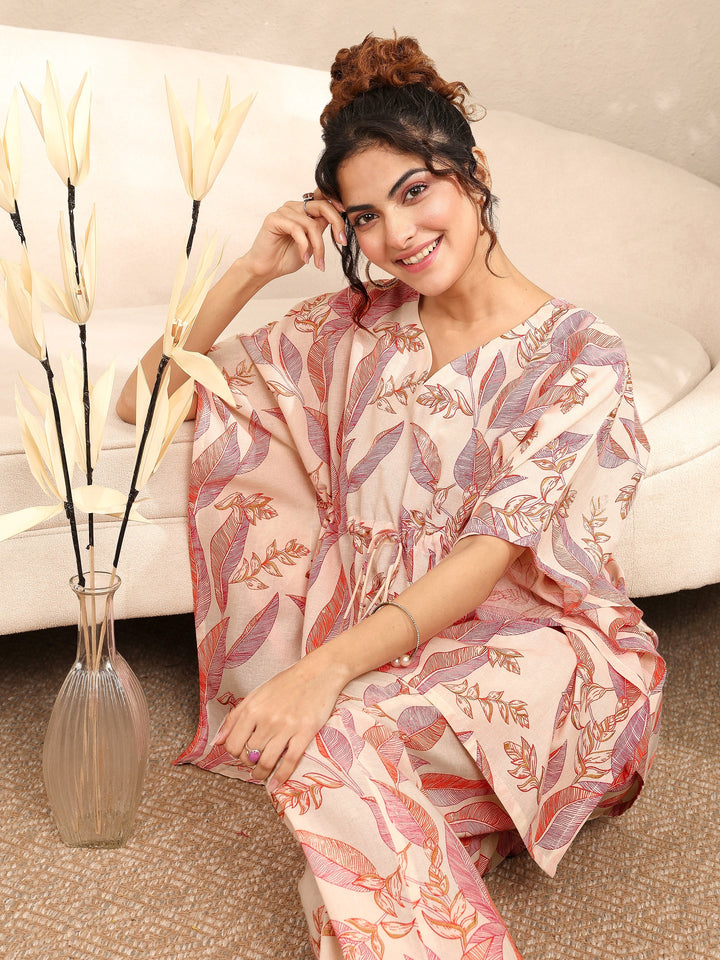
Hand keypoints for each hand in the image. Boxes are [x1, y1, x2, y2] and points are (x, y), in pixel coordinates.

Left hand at [213, 648, 348, 787]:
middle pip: (249, 755)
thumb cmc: (287, 682)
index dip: (235, 754)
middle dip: (249, 764)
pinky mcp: (305, 732)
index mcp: (252, 709)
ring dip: (261, 774)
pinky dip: (281, 776)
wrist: (319, 673)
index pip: (233, 744)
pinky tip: (276, 784)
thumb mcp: (256, 694)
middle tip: (254, 763)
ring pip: (266, 762)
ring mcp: (287, 727)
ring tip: (262, 775)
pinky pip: (290, 761)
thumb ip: (235, 717)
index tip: (242, 754)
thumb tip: (217, 742)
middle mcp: (267, 719)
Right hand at [241, 191, 346, 284]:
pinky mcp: (274, 219)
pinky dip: (304, 246)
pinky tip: (305, 258)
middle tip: (342, 242)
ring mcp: (284, 211)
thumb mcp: (312, 242)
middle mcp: (295, 207)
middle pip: (322, 206)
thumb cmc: (287, 257)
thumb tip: (339, 221)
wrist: (267, 269)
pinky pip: (297, 230)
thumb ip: (321, 229)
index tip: (349, 217)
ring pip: (311, 224)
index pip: (325, 201)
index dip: (338, 206)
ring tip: (318, 262)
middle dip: (336, 223)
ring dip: (318, 247)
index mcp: (305, 210)